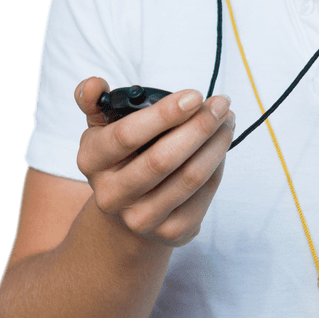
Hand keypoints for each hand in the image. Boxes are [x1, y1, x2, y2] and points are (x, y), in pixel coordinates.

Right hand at [75, 76, 234, 246]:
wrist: (128, 210)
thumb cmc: (122, 156)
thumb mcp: (102, 127)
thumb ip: (96, 101)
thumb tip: (94, 85)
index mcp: (91, 161)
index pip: (126, 135)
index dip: (164, 114)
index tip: (194, 95)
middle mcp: (111, 195)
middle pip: (163, 159)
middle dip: (199, 126)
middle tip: (221, 104)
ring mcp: (141, 218)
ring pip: (190, 177)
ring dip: (216, 143)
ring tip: (227, 120)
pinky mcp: (172, 232)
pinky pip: (205, 194)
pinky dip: (218, 165)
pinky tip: (221, 146)